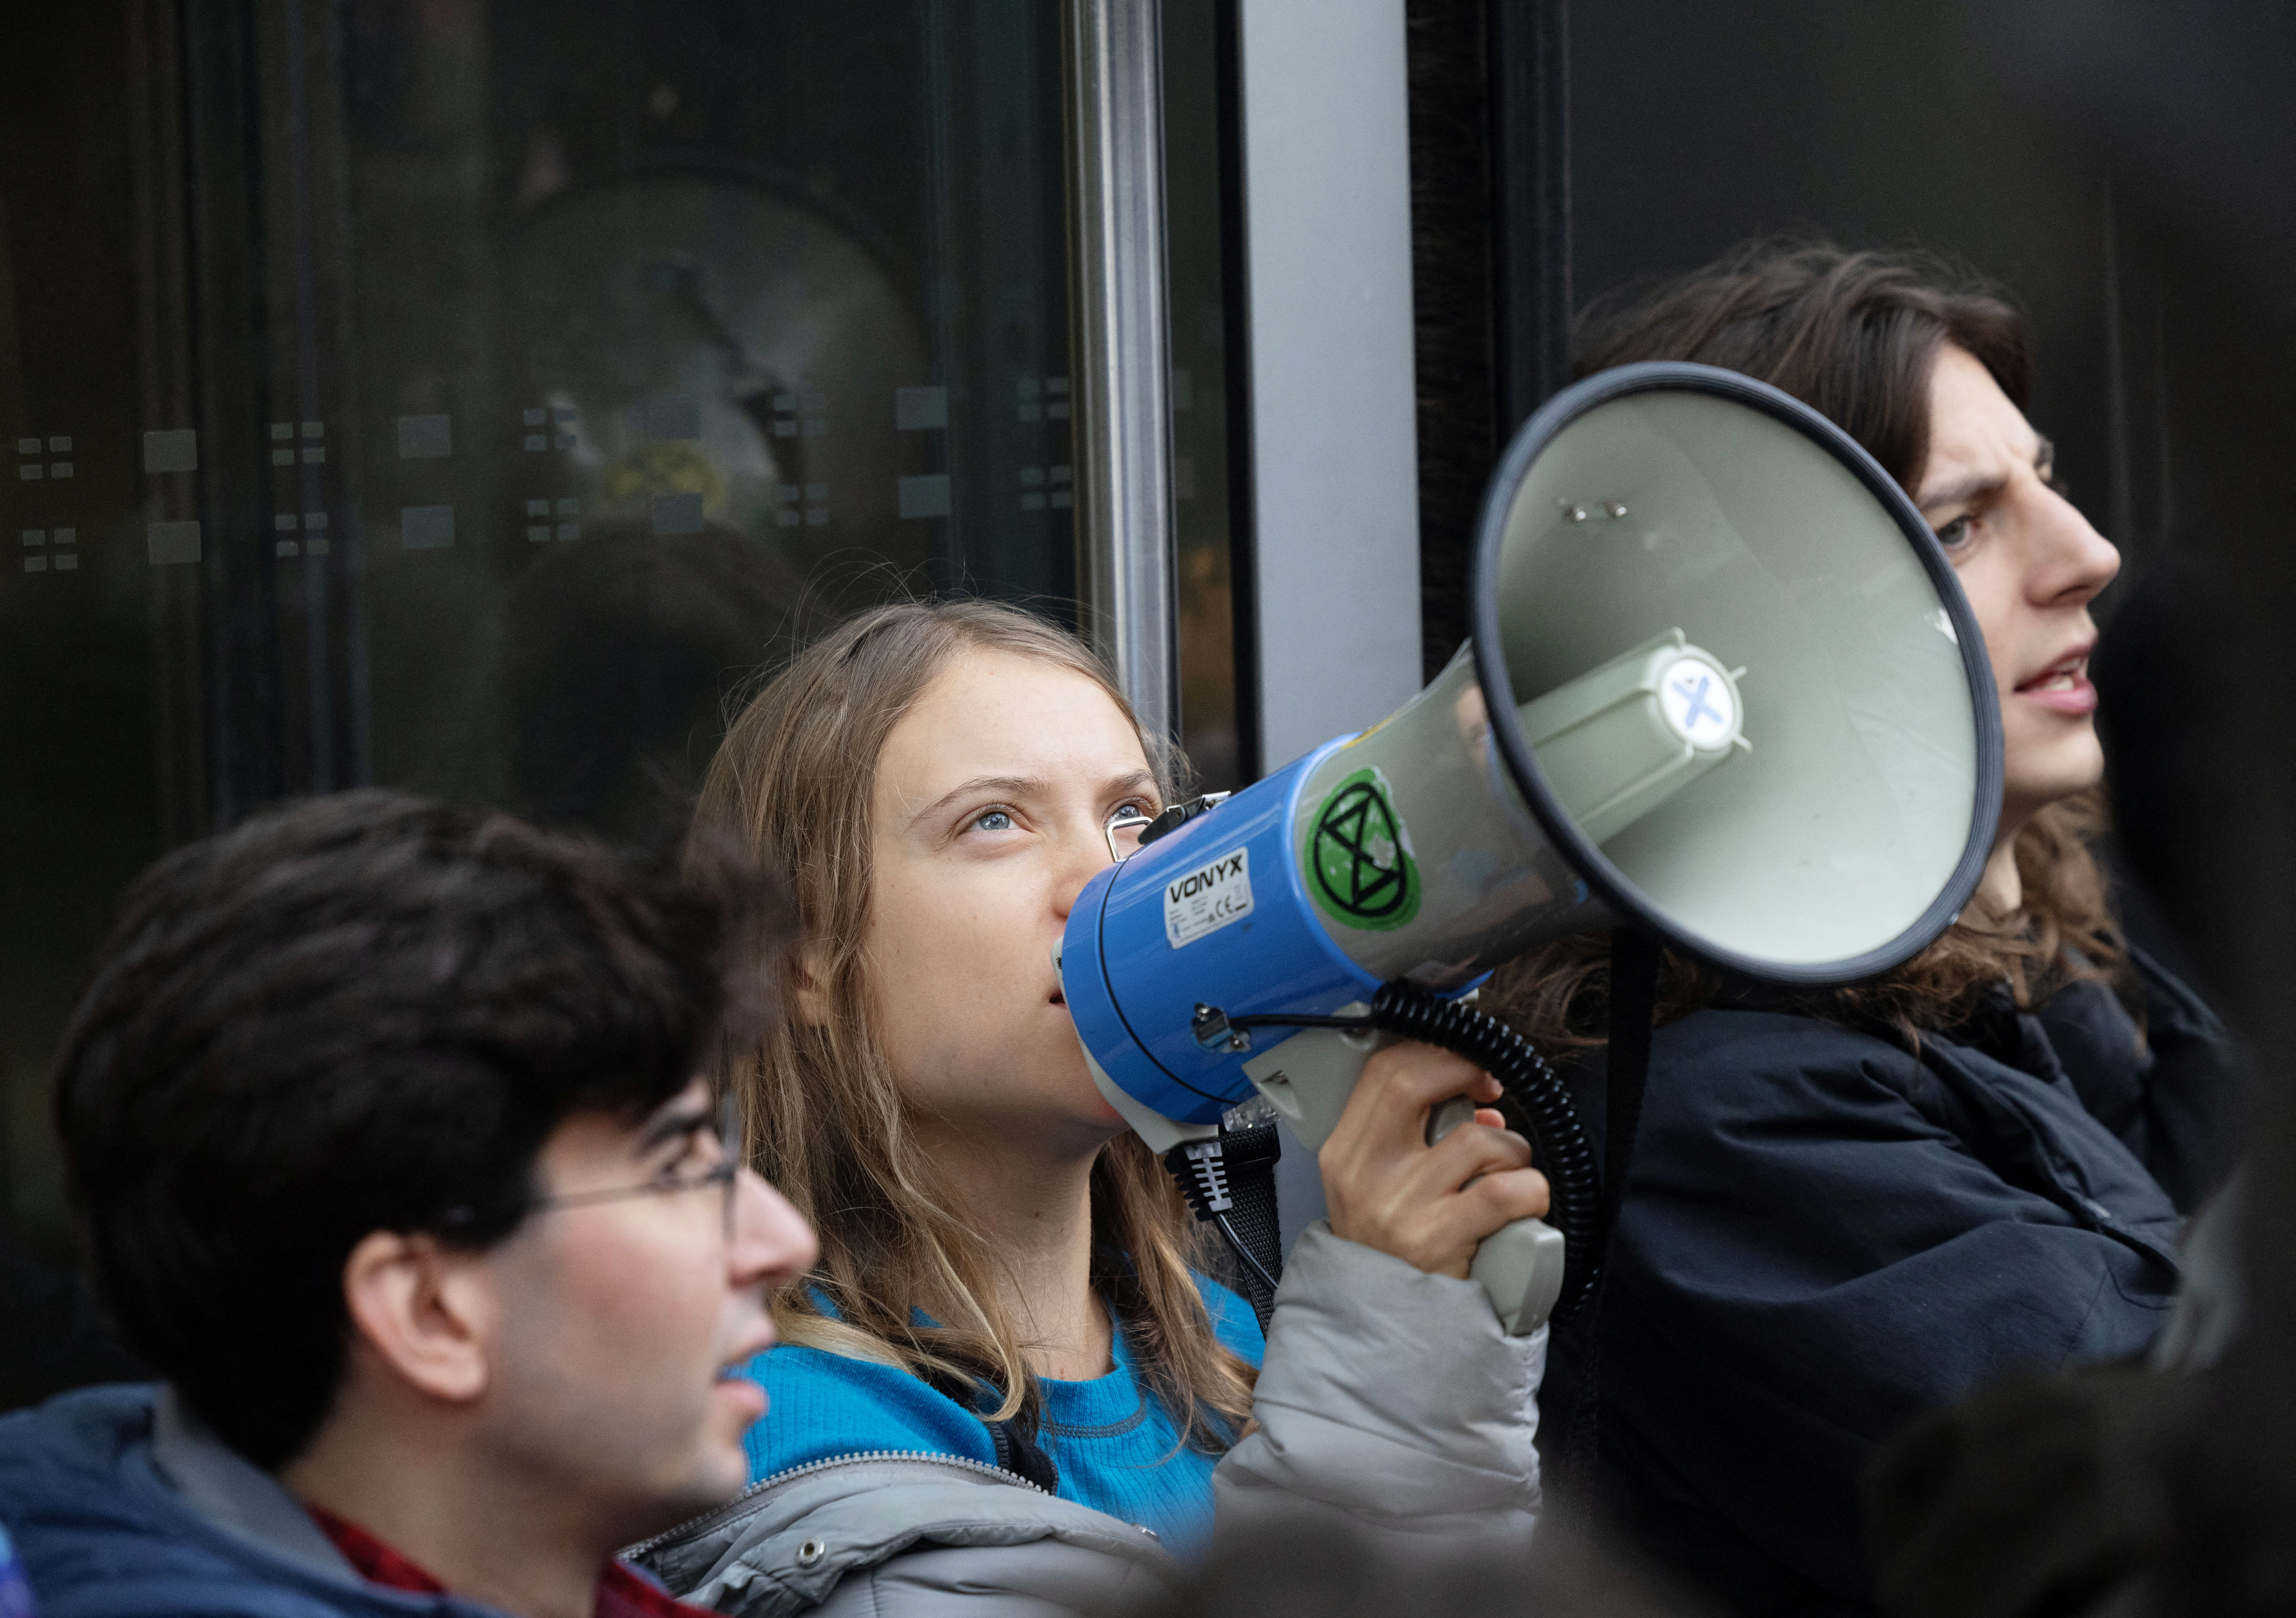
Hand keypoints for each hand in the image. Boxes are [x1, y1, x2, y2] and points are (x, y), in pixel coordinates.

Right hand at [1318, 1040, 1550, 1278]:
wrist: (1380, 1329)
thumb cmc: (1389, 1251)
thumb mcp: (1376, 1186)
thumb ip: (1413, 1138)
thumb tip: (1479, 1104)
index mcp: (1345, 1153)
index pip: (1382, 1071)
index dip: (1435, 1055)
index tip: (1467, 1065)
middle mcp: (1365, 1174)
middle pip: (1415, 1085)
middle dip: (1467, 1073)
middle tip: (1493, 1093)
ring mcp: (1399, 1206)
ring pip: (1478, 1140)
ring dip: (1512, 1150)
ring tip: (1508, 1175)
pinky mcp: (1436, 1239)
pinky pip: (1503, 1192)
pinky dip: (1530, 1190)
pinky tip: (1526, 1203)